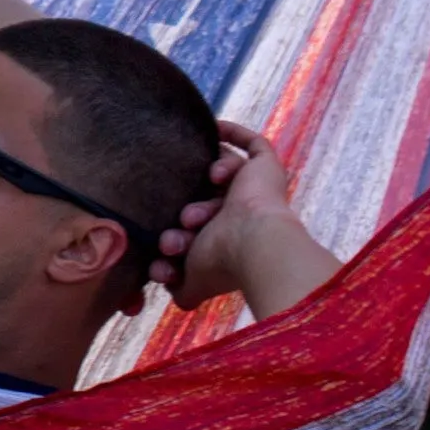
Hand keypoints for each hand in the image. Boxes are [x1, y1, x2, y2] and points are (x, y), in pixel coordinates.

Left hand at [149, 118, 310, 309]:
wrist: (253, 244)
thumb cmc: (222, 263)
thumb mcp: (193, 281)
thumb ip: (183, 288)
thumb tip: (179, 299)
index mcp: (229, 238)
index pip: (197, 230)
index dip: (178, 240)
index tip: (163, 256)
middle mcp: (243, 213)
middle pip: (204, 203)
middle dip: (186, 221)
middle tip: (174, 239)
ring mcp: (255, 189)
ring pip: (220, 180)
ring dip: (204, 198)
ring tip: (194, 217)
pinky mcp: (267, 167)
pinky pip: (253, 145)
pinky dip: (233, 136)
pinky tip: (214, 131)